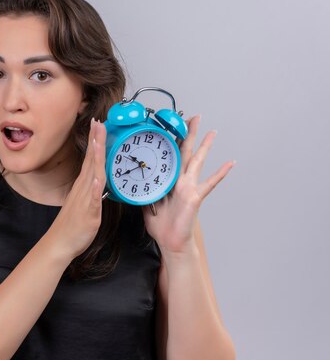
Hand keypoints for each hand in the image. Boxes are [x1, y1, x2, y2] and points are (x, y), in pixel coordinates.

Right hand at [46, 118, 106, 260]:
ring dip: (95, 157)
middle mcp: (83, 189)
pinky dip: (94, 188)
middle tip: (99, 122)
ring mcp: (85, 200)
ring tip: (98, 141)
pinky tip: (97, 178)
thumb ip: (90, 189)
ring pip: (92, 175)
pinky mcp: (88, 213)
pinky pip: (92, 199)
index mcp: (83, 185)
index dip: (95, 141)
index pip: (90, 159)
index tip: (98, 124)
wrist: (59, 243)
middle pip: (91, 161)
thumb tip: (95, 179)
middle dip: (96, 141)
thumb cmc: (72, 225)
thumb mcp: (83, 203)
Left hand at [143, 115, 234, 254]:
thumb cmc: (161, 226)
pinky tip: (230, 164)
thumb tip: (129, 180)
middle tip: (193, 117)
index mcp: (168, 180)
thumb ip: (142, 190)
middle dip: (189, 134)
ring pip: (197, 162)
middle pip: (184, 152)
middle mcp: (180, 181)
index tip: (169, 125)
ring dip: (204, 146)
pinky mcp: (195, 197)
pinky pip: (209, 183)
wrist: (170, 242)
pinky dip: (220, 174)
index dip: (169, 141)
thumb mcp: (145, 204)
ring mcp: (189, 188)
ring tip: (212, 132)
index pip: (168, 156)